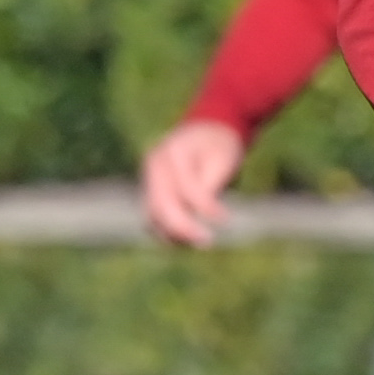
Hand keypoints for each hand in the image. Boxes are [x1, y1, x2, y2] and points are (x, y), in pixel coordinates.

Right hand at [141, 118, 245, 246]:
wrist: (208, 130)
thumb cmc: (220, 146)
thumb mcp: (222, 161)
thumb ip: (209, 186)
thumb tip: (202, 215)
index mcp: (174, 151)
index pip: (186, 188)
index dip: (205, 208)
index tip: (225, 219)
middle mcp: (154, 164)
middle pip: (161, 204)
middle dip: (183, 228)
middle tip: (207, 242)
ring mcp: (148, 176)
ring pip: (152, 214)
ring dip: (172, 234)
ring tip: (198, 244)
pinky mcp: (150, 189)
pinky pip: (153, 215)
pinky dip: (166, 230)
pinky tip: (186, 241)